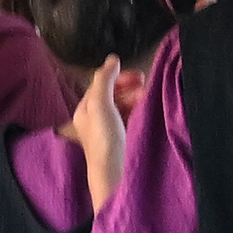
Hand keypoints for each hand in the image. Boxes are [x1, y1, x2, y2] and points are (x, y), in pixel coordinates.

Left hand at [68, 55, 130, 204]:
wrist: (113, 173)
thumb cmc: (104, 138)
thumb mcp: (100, 103)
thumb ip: (105, 80)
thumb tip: (112, 59)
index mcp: (85, 110)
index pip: (100, 86)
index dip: (117, 77)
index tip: (137, 74)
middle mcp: (94, 120)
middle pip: (112, 95)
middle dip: (128, 87)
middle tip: (145, 82)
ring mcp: (107, 131)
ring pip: (122, 107)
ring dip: (134, 98)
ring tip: (147, 97)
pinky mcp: (121, 141)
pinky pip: (129, 119)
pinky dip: (137, 111)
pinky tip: (145, 110)